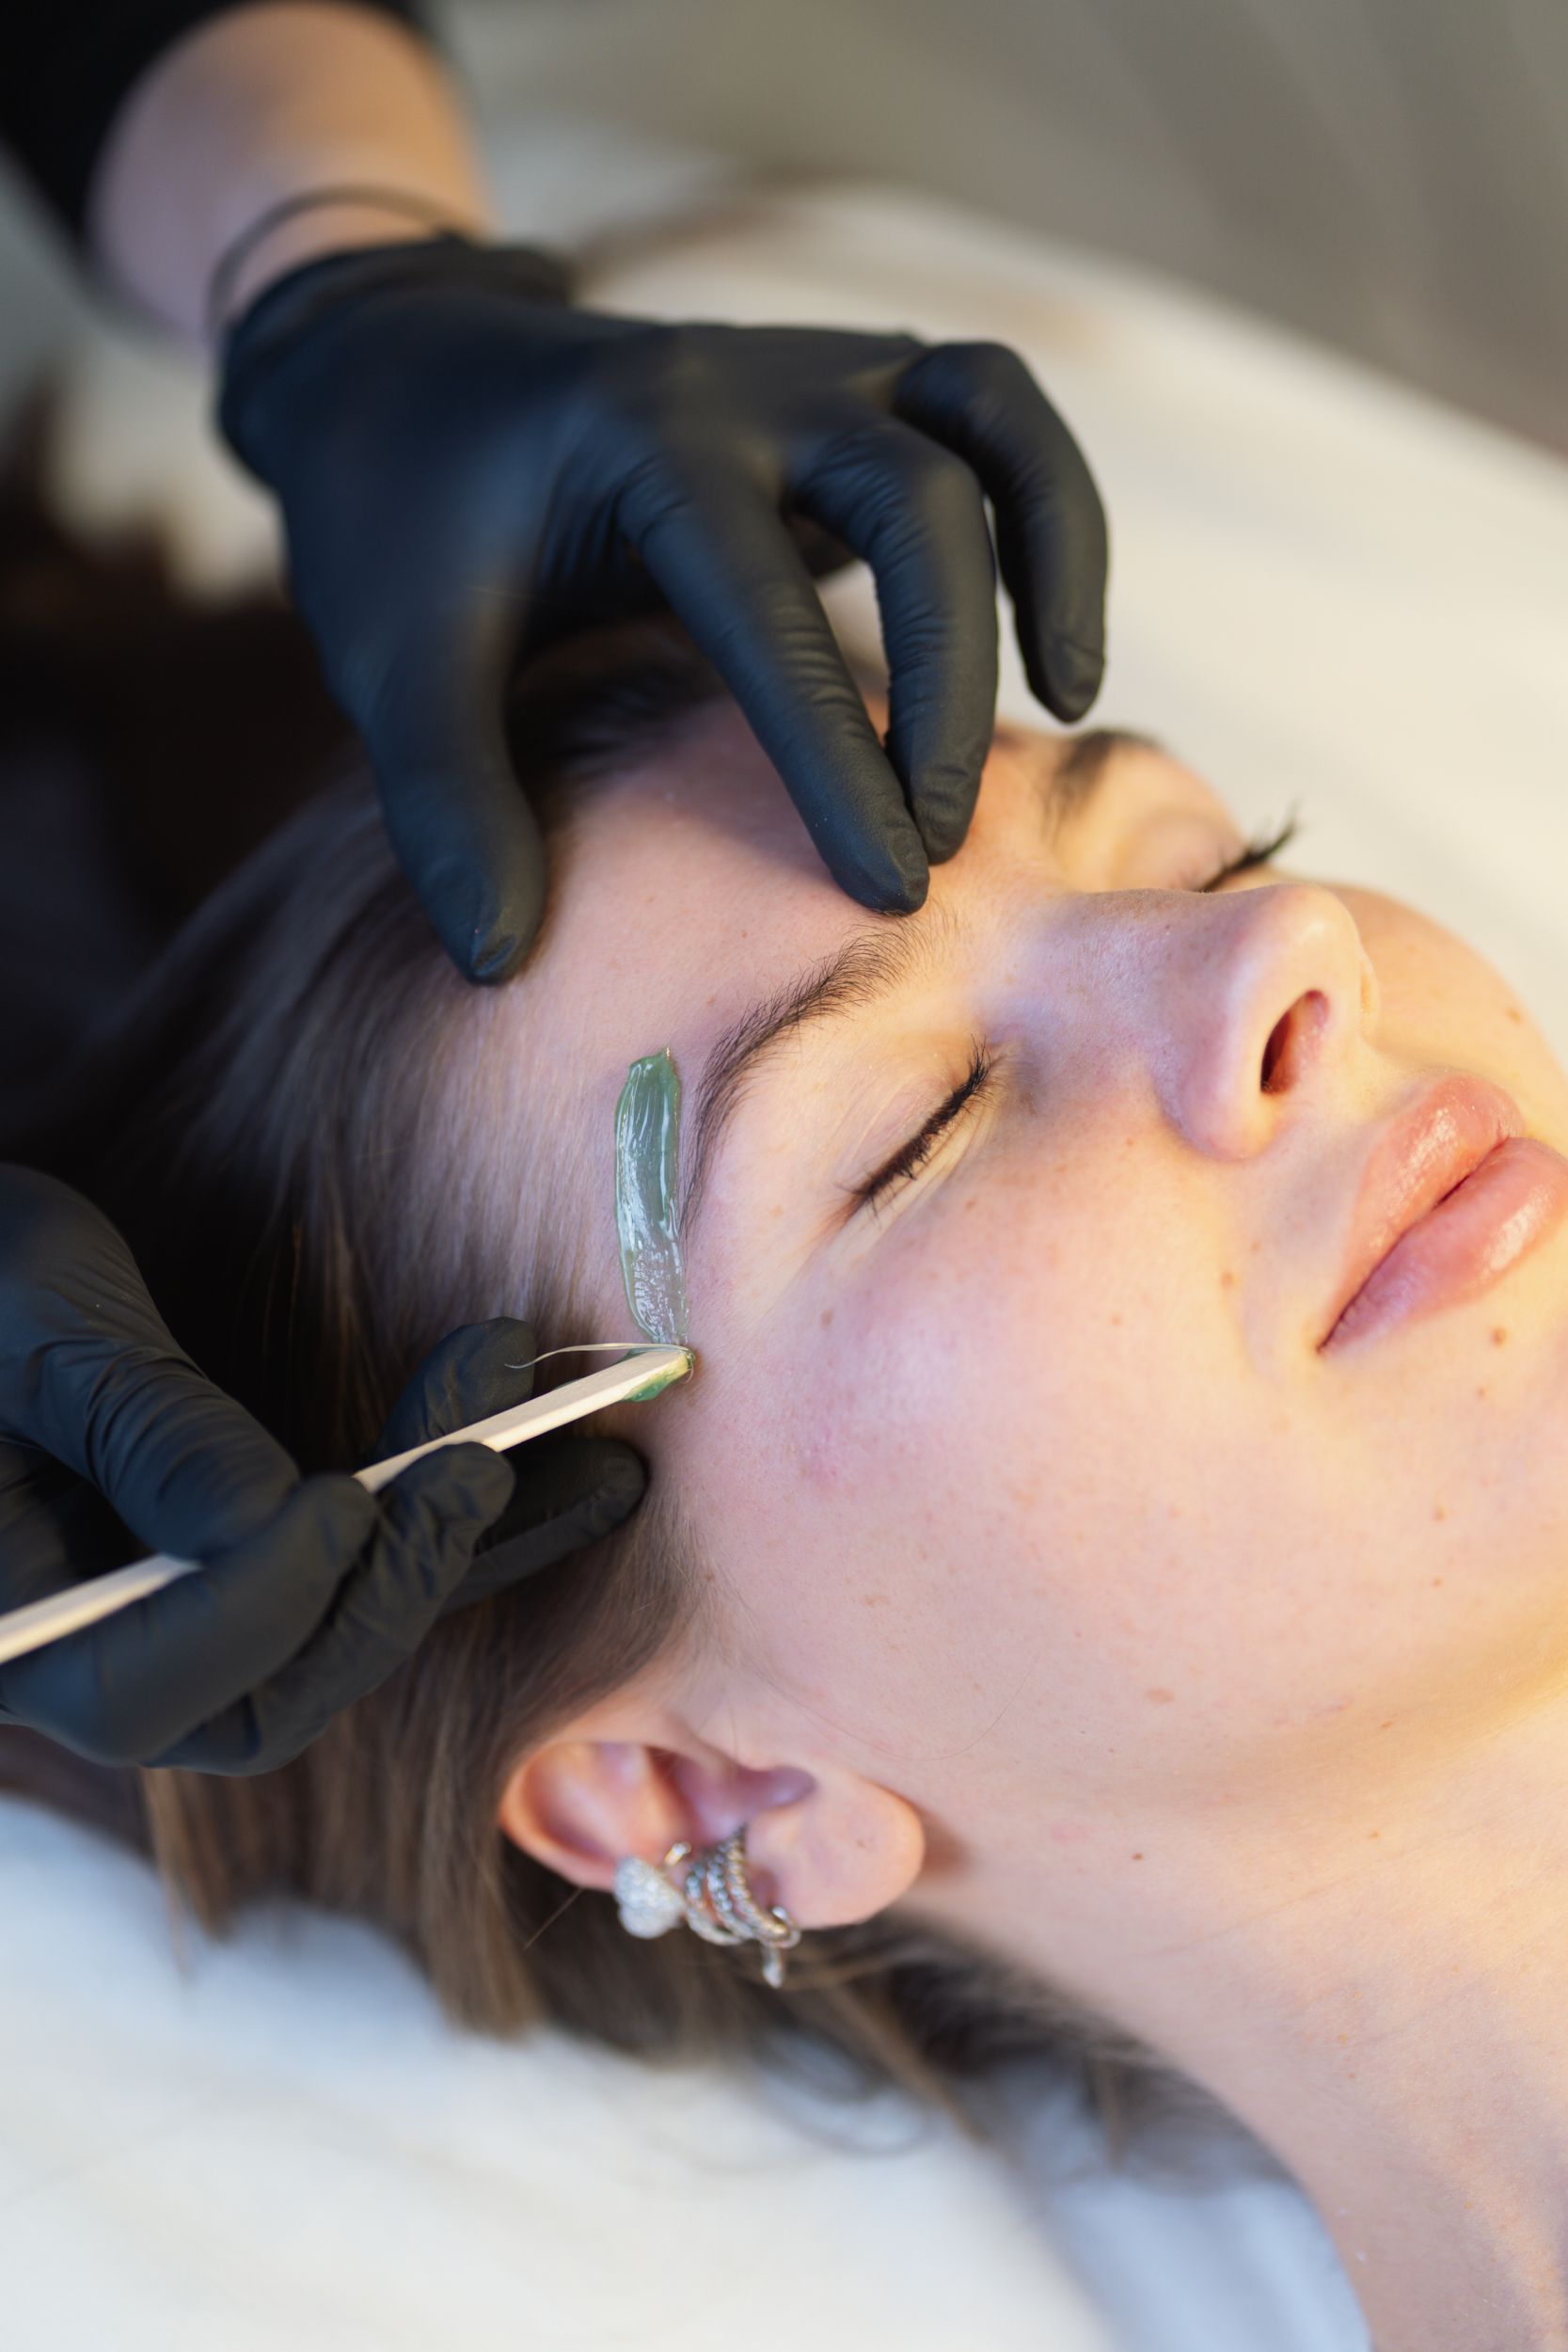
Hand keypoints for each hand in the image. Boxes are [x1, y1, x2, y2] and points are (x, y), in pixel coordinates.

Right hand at [0, 1166, 644, 1772]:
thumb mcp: (28, 1316)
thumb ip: (141, 1425)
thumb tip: (275, 1524)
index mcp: (12, 1631)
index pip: (154, 1683)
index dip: (266, 1600)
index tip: (349, 1495)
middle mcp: (95, 1653)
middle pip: (274, 1687)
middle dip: (400, 1575)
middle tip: (489, 1461)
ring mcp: (174, 1609)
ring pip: (341, 1627)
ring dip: (467, 1541)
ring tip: (599, 1459)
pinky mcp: (234, 1550)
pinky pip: (357, 1557)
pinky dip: (451, 1510)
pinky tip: (557, 1455)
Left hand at [217, 236, 1107, 978]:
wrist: (414, 369)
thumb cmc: (404, 526)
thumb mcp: (390, 661)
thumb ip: (445, 804)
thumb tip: (502, 961)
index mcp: (637, 444)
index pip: (766, 605)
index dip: (836, 756)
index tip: (885, 891)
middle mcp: (747, 384)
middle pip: (919, 495)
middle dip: (947, 680)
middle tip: (940, 841)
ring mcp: (815, 369)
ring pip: (994, 414)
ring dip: (1056, 550)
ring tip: (1072, 698)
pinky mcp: (856, 388)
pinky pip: (997, 417)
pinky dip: (1050, 514)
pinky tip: (1048, 642)